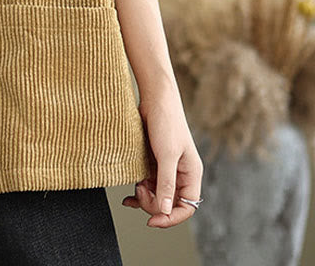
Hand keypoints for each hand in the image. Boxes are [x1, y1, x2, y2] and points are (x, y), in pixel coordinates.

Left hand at [122, 87, 203, 227]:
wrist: (154, 98)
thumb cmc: (166, 122)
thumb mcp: (166, 154)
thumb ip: (166, 183)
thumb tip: (165, 210)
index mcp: (191, 174)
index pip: (187, 207)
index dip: (171, 218)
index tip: (152, 221)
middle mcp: (180, 174)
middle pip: (169, 204)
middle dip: (154, 204)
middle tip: (138, 191)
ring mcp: (165, 169)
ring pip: (157, 195)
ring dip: (144, 197)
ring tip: (134, 187)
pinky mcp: (153, 162)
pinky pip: (147, 184)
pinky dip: (138, 191)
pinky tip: (127, 195)